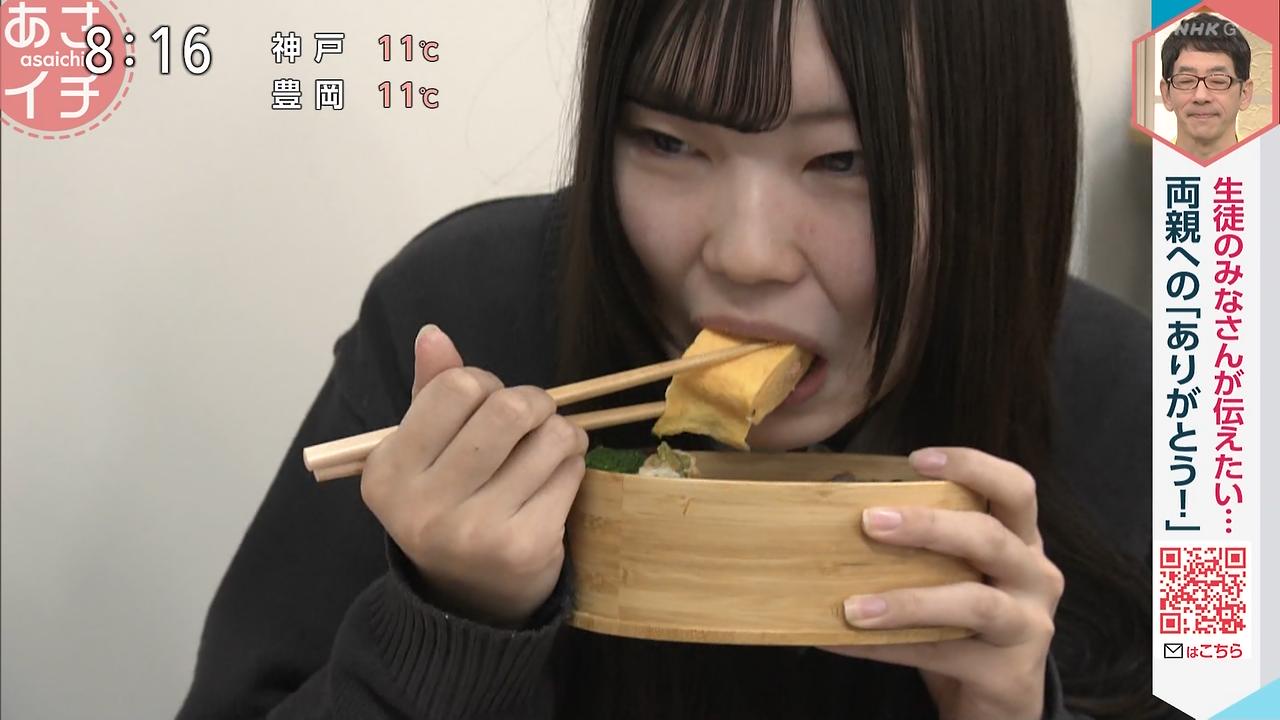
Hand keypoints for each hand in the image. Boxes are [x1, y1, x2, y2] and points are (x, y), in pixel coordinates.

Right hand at [360, 324, 588, 627]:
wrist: (469, 598)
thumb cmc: (448, 504)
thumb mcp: (424, 451)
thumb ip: (429, 390)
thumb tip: (433, 334)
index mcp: (389, 471)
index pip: (457, 386)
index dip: (485, 383)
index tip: (487, 404)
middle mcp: (424, 505)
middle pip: (508, 408)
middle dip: (533, 401)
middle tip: (532, 418)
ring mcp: (474, 530)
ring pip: (548, 437)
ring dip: (560, 432)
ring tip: (548, 448)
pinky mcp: (523, 547)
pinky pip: (570, 472)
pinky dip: (572, 464)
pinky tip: (556, 478)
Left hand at [819, 447, 1064, 719]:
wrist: (996, 703)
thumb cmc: (967, 624)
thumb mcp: (957, 575)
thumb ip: (927, 546)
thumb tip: (843, 511)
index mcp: (1022, 542)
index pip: (1015, 489)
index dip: (973, 467)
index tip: (917, 459)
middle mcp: (1036, 578)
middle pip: (989, 539)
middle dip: (928, 526)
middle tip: (870, 521)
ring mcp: (1029, 628)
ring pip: (974, 604)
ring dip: (907, 601)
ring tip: (852, 606)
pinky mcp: (1009, 675)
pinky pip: (941, 654)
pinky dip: (885, 647)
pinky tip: (839, 640)